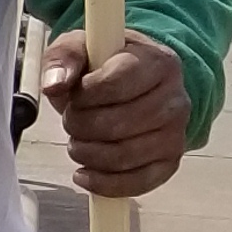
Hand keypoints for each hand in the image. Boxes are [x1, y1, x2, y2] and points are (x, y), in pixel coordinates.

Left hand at [36, 30, 189, 197]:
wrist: (136, 82)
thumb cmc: (105, 66)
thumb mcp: (80, 48)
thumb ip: (63, 59)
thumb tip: (54, 85)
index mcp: (157, 62)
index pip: (117, 84)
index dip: (85, 95)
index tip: (76, 94)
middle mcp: (176, 98)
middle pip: (118, 124)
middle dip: (81, 126)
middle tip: (72, 120)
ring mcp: (176, 132)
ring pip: (124, 156)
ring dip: (87, 154)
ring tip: (78, 142)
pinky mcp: (170, 160)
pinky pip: (138, 182)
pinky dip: (104, 183)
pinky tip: (85, 173)